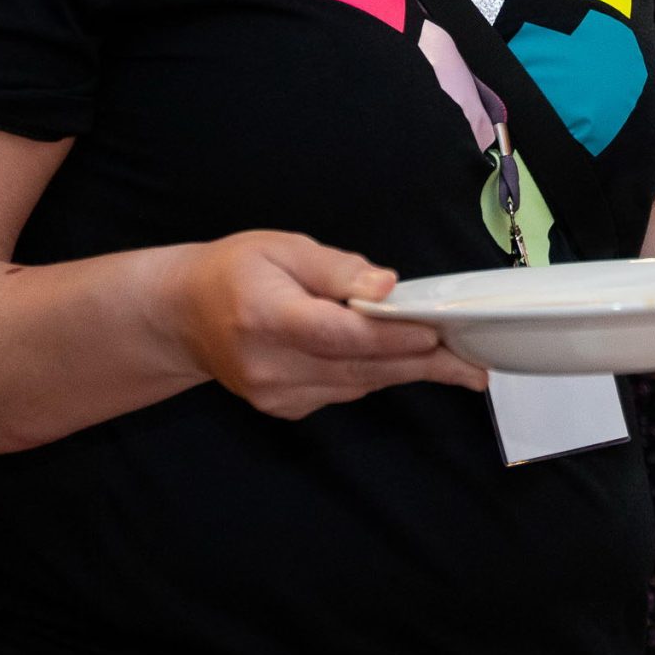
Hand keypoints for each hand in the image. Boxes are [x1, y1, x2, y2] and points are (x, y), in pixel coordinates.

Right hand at [170, 231, 486, 418]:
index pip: (340, 335)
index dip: (393, 337)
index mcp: (266, 317)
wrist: (182, 316)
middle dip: (421, 363)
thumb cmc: (234, 271)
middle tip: (472, 362)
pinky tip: (402, 362)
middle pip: (358, 369)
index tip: (437, 334)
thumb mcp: (281, 246)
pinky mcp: (283, 408)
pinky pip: (341, 392)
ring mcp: (275, 394)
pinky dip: (373, 376)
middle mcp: (270, 365)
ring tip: (457, 364)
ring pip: (356, 385)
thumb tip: (385, 287)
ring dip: (406, 372)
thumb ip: (336, 269)